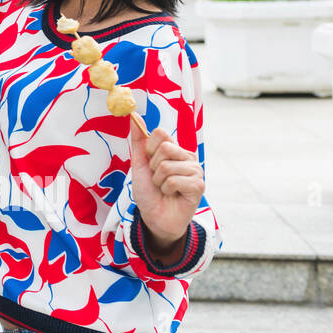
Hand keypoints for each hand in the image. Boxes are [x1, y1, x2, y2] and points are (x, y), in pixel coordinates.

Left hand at [129, 118, 204, 257]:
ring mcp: (195, 171)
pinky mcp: (199, 185)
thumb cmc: (148, 191)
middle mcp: (187, 157)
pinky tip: (173, 195)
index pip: (160, 133)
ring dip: (159, 181)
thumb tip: (134, 116)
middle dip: (153, 167)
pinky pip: (174, 180)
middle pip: (164, 148)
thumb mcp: (139, 164)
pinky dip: (167, 190)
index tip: (149, 162)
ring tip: (164, 189)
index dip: (148, 148)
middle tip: (158, 179)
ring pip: (167, 166)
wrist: (154, 217)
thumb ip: (138, 140)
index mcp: (175, 149)